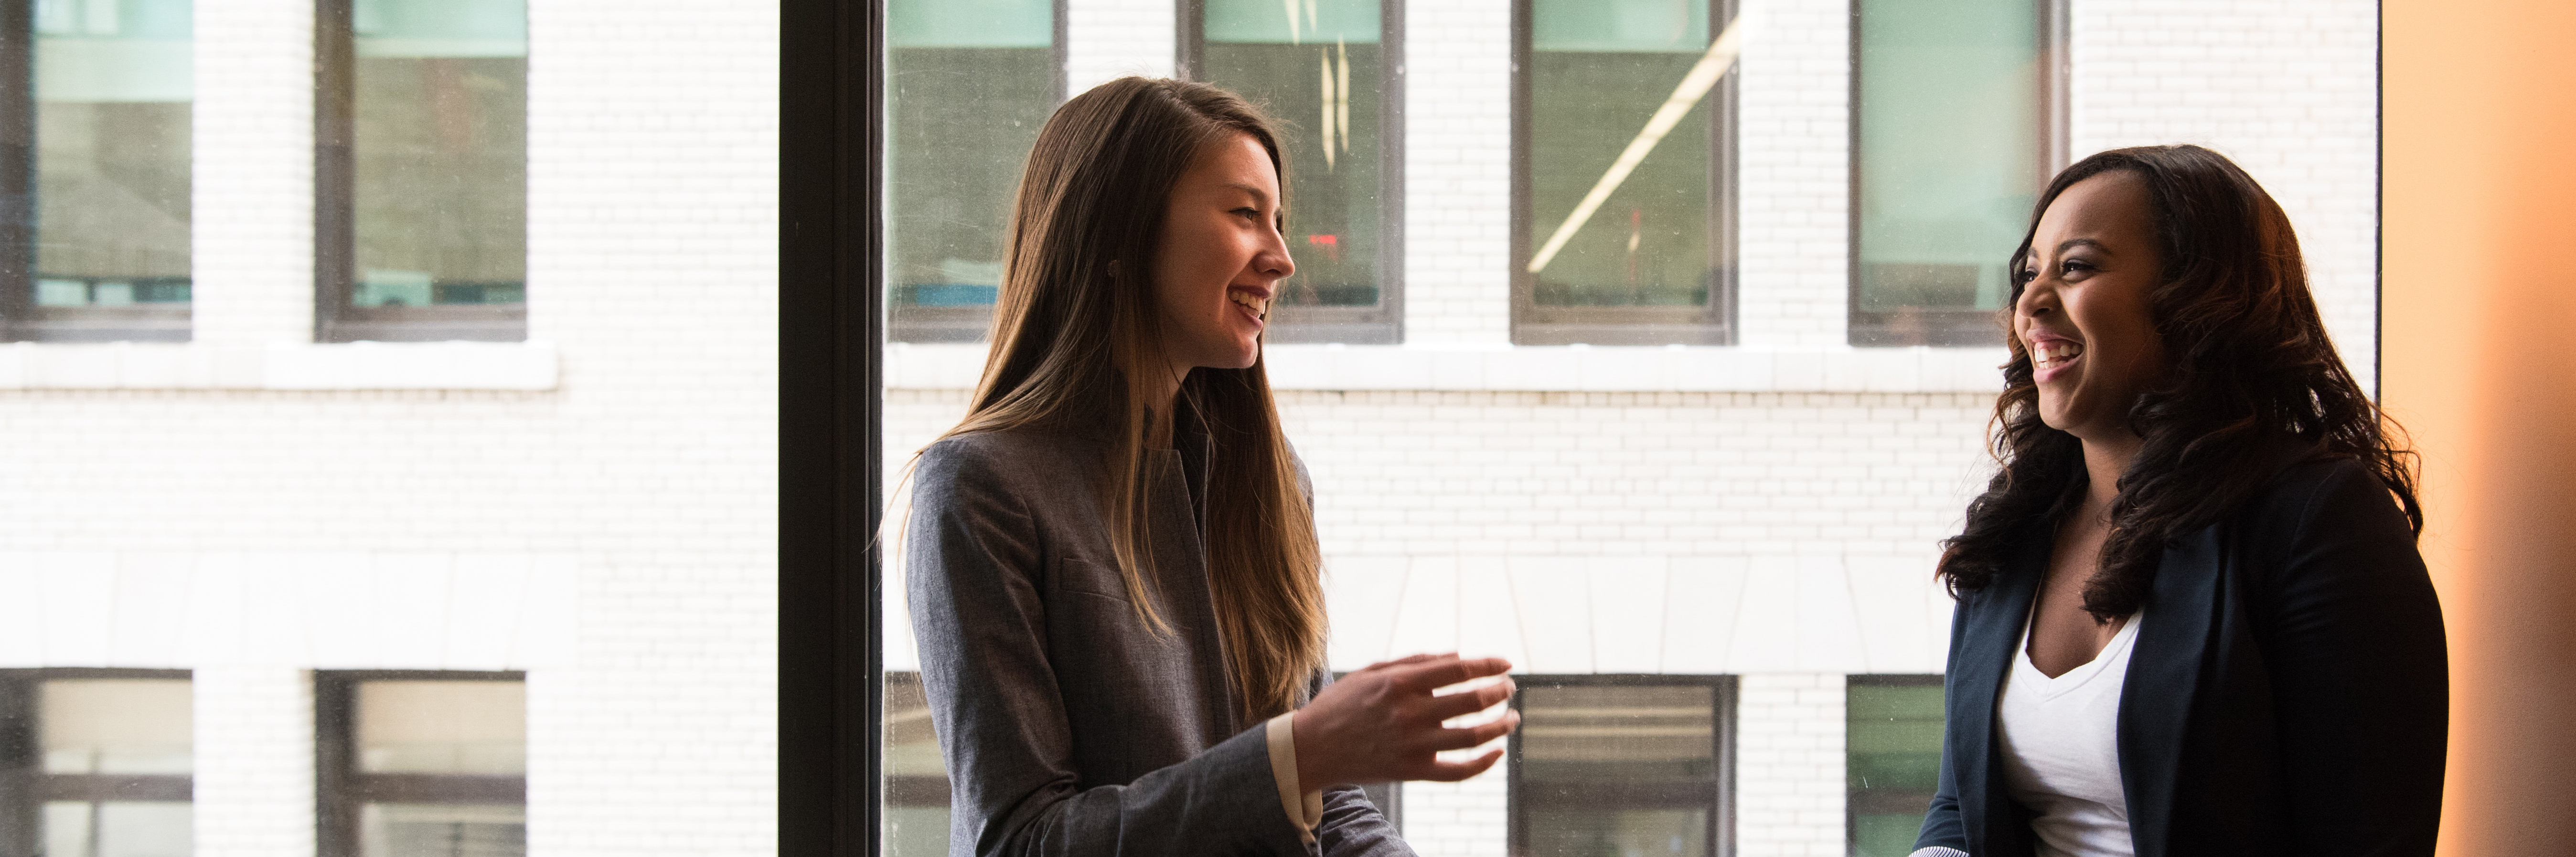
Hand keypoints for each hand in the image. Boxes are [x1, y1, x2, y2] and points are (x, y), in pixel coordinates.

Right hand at [1290, 653, 1519, 787]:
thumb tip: (1458, 657)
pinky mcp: (1412, 771)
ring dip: (1501, 726)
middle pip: (1473, 701)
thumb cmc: (1342, 704)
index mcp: (1400, 683)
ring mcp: (1413, 745)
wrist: (1313, 748)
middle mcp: (1410, 714)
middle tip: (1508, 689)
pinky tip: (1497, 752)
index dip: (1488, 665)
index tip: (1506, 664)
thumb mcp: (1373, 672)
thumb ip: (1416, 662)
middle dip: (1500, 692)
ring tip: (1512, 718)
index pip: (1459, 669)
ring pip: (1473, 737)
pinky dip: (1484, 763)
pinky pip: (1458, 772)